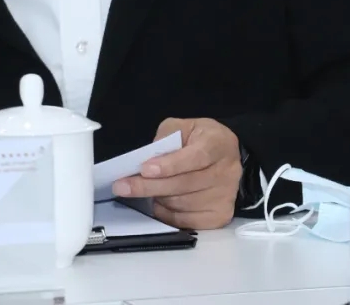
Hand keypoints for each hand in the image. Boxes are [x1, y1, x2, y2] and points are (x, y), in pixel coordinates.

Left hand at [111, 118, 242, 229]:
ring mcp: (225, 196)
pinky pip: (186, 221)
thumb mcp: (184, 127)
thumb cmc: (200, 140)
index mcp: (218, 144)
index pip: (196, 157)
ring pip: (182, 204)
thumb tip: (147, 159)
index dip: (170, 165)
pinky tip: (160, 202)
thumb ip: (166, 138)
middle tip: (123, 186)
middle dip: (150, 186)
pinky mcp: (220, 215)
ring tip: (144, 190)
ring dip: (157, 198)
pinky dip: (167, 213)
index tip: (145, 169)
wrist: (225, 156)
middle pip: (185, 184)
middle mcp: (226, 172)